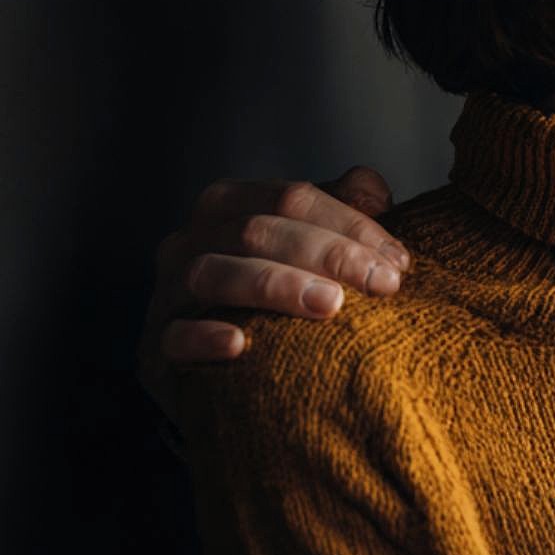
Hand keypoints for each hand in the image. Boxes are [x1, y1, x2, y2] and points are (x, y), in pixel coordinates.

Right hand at [137, 166, 409, 421]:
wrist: (213, 369)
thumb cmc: (271, 297)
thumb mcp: (308, 249)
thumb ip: (340, 213)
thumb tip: (373, 186)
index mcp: (228, 204)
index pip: (291, 197)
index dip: (350, 223)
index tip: (399, 262)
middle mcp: (191, 239)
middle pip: (257, 230)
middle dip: (328, 253)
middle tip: (382, 284)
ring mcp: (168, 291)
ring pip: (214, 273)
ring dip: (275, 285)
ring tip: (330, 305)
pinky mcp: (155, 345)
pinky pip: (173, 335)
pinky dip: (205, 335)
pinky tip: (241, 344)